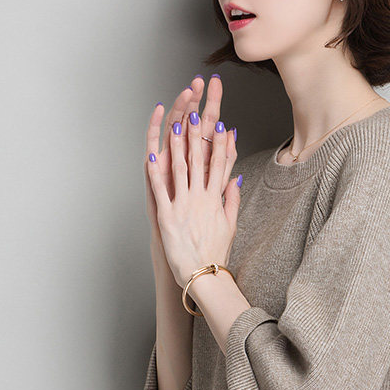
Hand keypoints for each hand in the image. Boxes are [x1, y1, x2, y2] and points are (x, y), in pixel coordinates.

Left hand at [145, 83, 239, 289]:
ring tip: (175, 124)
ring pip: (179, 169)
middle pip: (199, 161)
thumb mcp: (230, 225)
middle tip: (196, 114)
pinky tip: (154, 154)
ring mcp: (183, 206)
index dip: (219, 143)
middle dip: (197, 135)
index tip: (221, 125)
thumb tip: (235, 179)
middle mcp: (200, 199)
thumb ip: (231, 200)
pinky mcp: (167, 216)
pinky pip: (160, 189)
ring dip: (176, 144)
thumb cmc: (216, 253)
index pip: (220, 165)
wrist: (204, 274)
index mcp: (215, 200)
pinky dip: (156, 171)